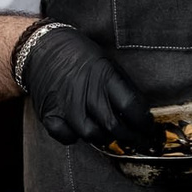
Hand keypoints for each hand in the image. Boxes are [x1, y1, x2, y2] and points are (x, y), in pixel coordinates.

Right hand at [17, 24, 151, 145]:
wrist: (42, 48)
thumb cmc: (80, 56)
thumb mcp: (108, 63)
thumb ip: (122, 87)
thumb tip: (141, 113)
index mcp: (105, 77)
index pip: (132, 107)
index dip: (144, 123)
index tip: (149, 129)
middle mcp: (87, 93)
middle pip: (115, 126)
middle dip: (131, 138)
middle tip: (138, 142)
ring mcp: (67, 106)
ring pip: (93, 135)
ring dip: (105, 139)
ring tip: (110, 135)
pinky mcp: (50, 115)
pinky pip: (67, 137)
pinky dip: (75, 137)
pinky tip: (79, 130)